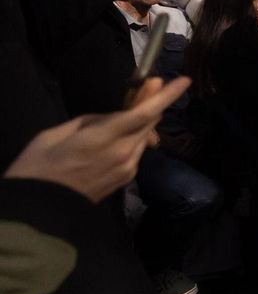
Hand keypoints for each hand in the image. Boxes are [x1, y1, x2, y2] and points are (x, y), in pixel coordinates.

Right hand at [3, 77, 188, 200]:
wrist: (38, 212)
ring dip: (142, 121)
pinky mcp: (125, 180)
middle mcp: (123, 153)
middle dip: (154, 102)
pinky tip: (119, 136)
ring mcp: (127, 168)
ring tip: (128, 111)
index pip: (145, 113)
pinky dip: (134, 138)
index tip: (184, 81)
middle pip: (149, 122)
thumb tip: (116, 114)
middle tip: (152, 84)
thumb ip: (92, 121)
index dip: (166, 95)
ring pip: (144, 136)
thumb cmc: (38, 167)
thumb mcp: (56, 134)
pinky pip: (136, 151)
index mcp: (104, 138)